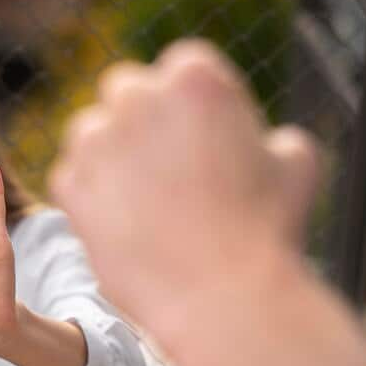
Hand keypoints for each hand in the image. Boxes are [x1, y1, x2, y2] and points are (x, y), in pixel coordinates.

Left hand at [50, 40, 318, 330]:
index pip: (180, 68)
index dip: (189, 105)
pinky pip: (72, 177)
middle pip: (126, 90)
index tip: (197, 137)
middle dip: (140, 119)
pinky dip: (91, 196)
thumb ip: (272, 136)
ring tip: (144, 202)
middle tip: (162, 166)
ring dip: (109, 154)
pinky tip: (124, 226)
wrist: (222, 297)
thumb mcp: (296, 164)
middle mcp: (136, 97)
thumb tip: (266, 141)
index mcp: (193, 77)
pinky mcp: (69, 183)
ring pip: (90, 132)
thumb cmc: (266, 231)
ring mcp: (95, 140)